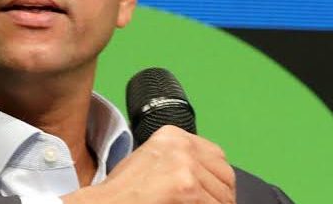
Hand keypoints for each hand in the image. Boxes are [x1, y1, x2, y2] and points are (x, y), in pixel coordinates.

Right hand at [63, 125, 235, 202]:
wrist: (107, 203)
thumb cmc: (123, 191)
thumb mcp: (151, 159)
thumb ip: (179, 160)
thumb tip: (208, 178)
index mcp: (172, 134)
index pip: (217, 157)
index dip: (216, 180)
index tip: (210, 192)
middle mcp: (182, 145)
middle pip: (225, 176)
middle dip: (219, 196)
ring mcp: (186, 166)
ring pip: (224, 197)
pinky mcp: (188, 188)